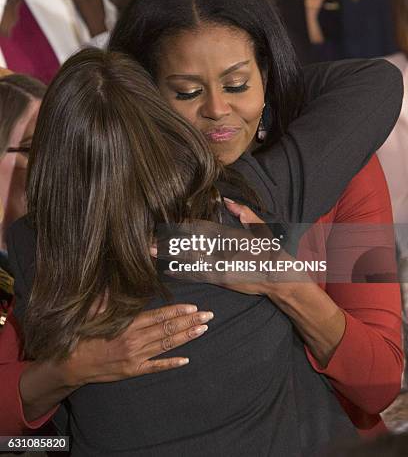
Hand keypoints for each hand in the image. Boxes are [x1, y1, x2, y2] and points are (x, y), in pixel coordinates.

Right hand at [61, 303, 213, 386]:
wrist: (72, 364)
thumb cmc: (83, 335)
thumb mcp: (92, 313)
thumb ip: (106, 298)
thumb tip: (114, 283)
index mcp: (127, 324)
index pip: (158, 316)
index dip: (177, 311)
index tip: (193, 306)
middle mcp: (135, 341)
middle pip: (168, 330)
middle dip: (190, 321)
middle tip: (208, 315)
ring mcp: (136, 357)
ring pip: (167, 345)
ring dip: (187, 337)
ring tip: (203, 329)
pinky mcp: (133, 370)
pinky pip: (156, 367)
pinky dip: (171, 363)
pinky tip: (186, 360)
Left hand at [162, 200, 312, 297]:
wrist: (282, 282)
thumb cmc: (273, 254)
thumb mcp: (263, 230)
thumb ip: (246, 215)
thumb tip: (229, 201)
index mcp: (231, 243)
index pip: (201, 233)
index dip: (182, 231)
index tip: (165, 227)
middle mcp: (222, 258)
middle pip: (190, 250)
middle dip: (169, 246)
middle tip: (147, 243)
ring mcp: (220, 271)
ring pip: (190, 262)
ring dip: (171, 258)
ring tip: (152, 253)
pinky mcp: (221, 281)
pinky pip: (198, 275)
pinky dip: (183, 271)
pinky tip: (169, 269)